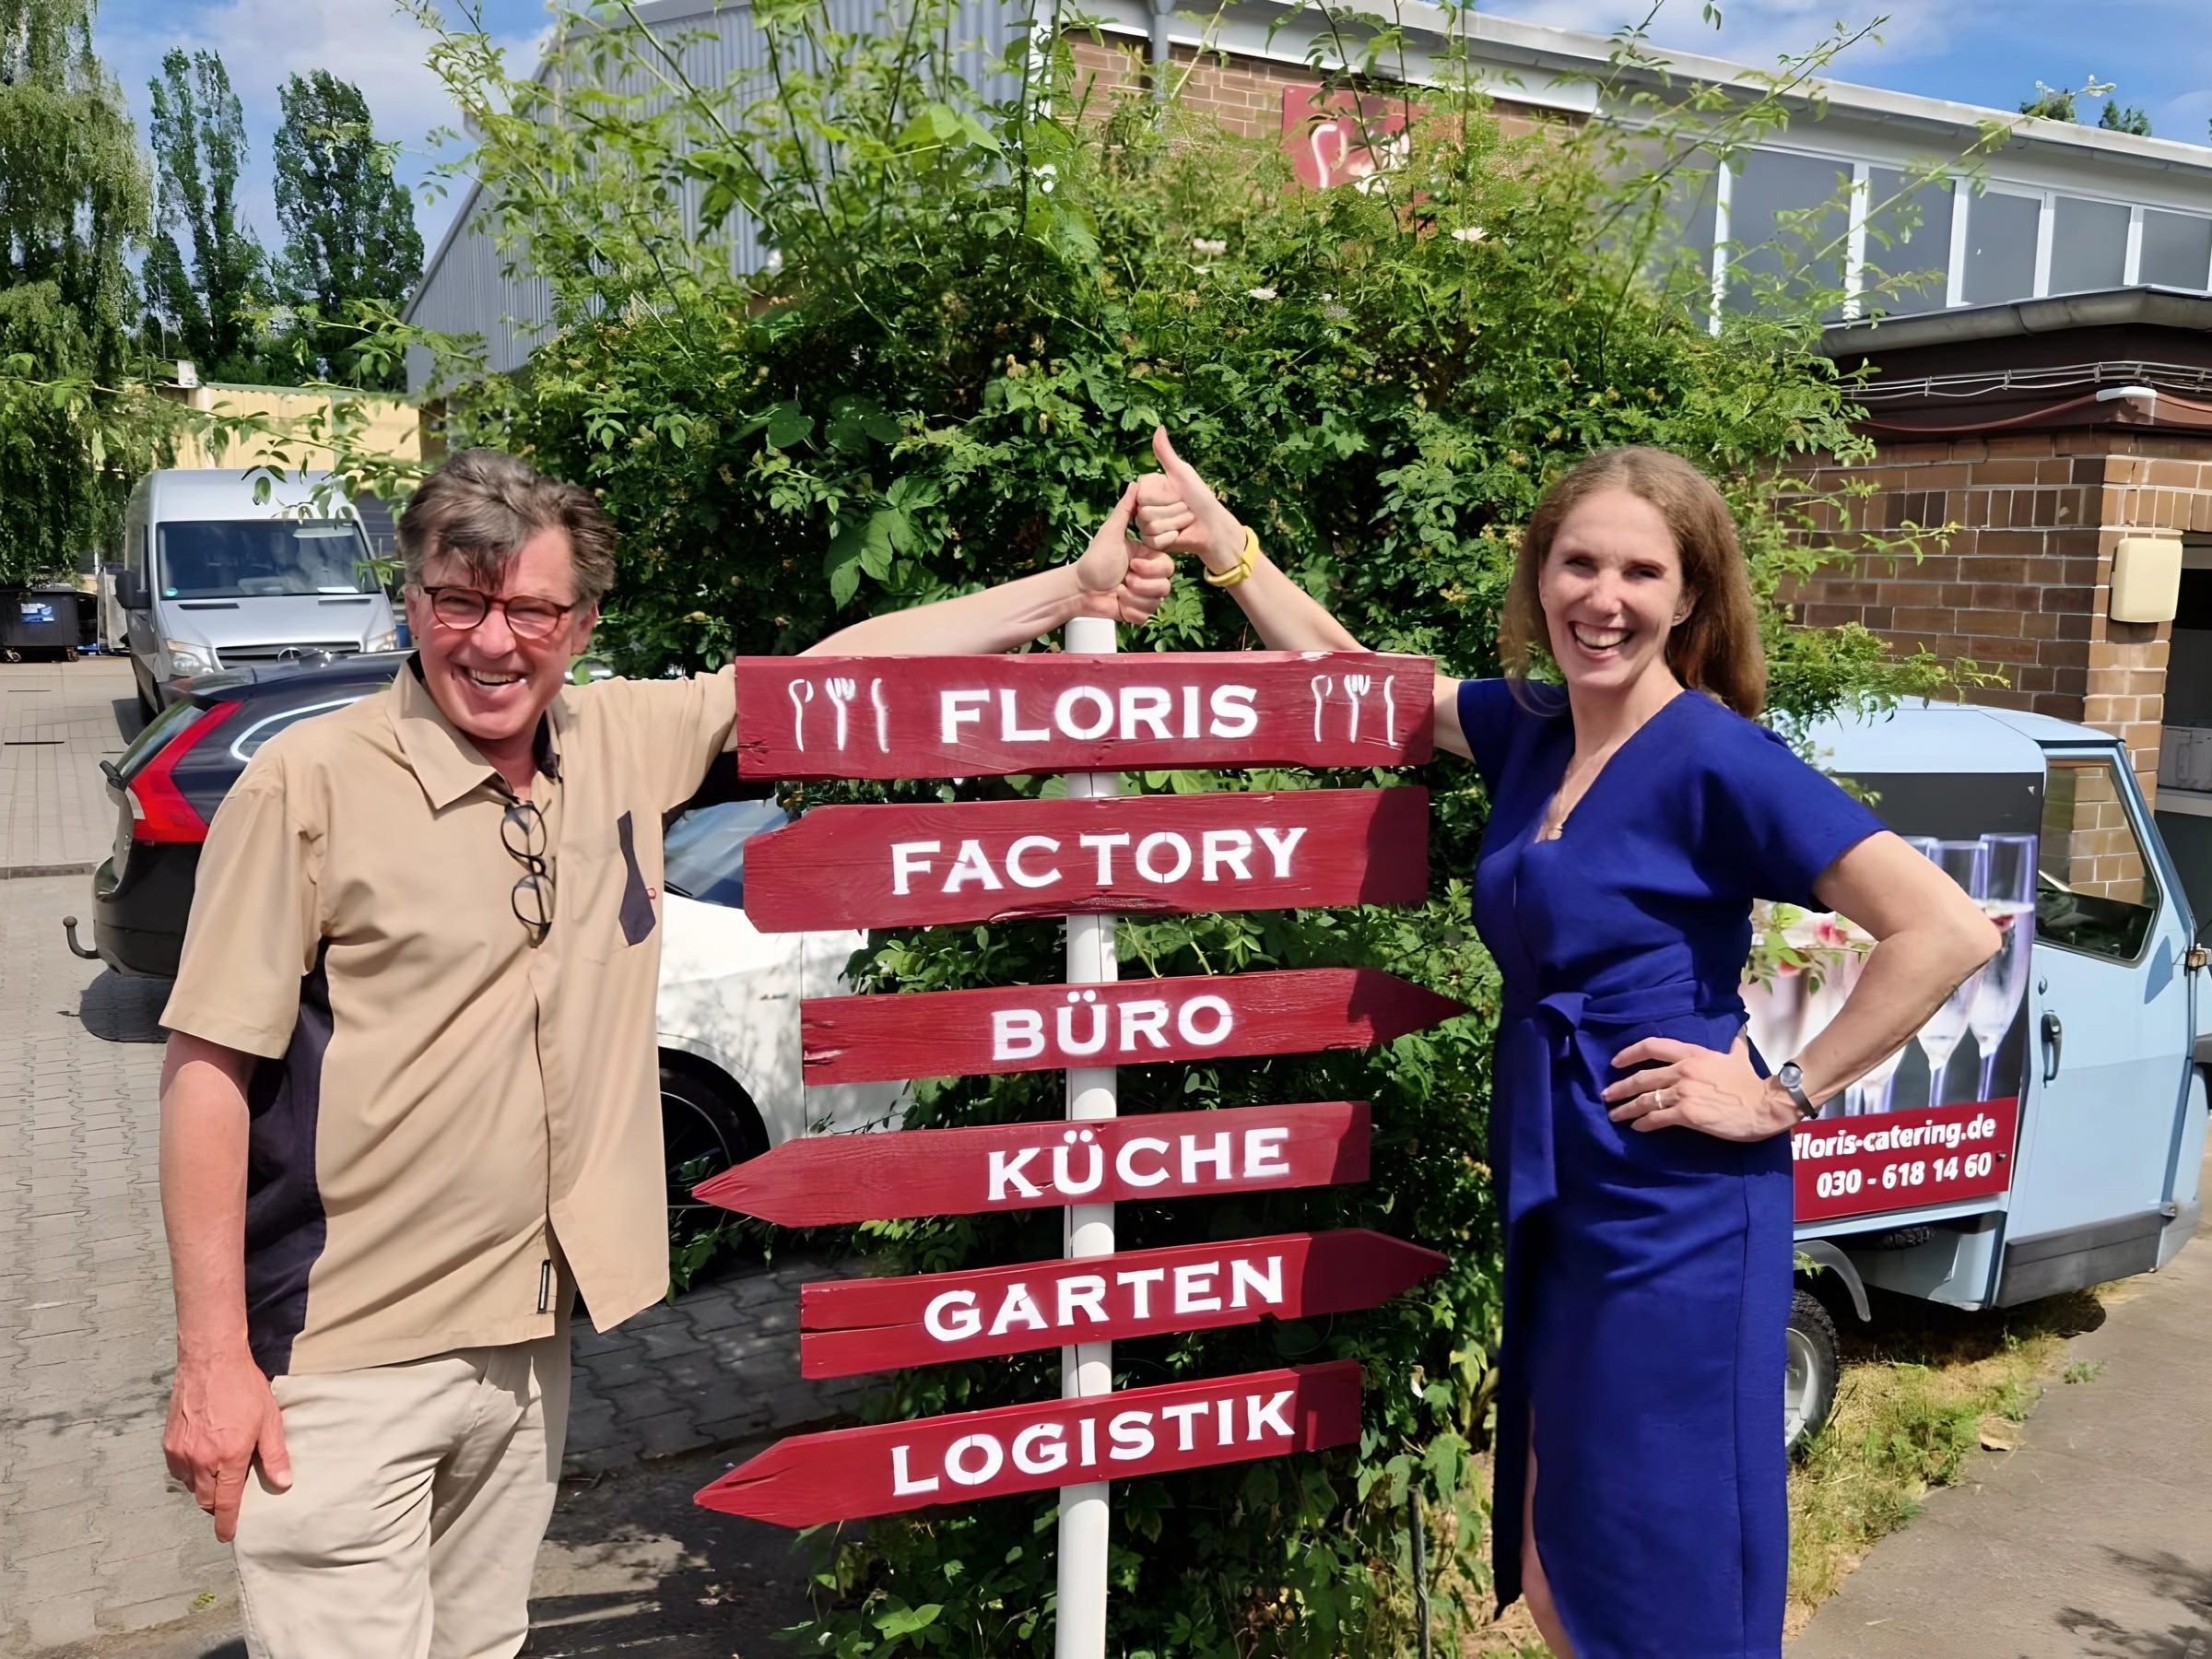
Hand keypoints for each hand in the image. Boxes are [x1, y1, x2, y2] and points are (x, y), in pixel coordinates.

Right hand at [164, 1347, 290, 1541]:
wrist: (211, 1361)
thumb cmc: (243, 1388)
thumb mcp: (269, 1420)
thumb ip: (275, 1455)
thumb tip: (283, 1483)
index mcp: (228, 1457)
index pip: (226, 1502)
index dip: (227, 1522)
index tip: (227, 1534)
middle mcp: (201, 1459)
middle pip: (205, 1499)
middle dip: (216, 1505)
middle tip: (228, 1501)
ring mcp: (181, 1451)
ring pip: (191, 1485)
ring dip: (204, 1486)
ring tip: (219, 1473)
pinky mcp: (169, 1442)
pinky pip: (178, 1470)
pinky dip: (190, 1471)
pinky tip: (203, 1458)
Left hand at [1072, 482, 1174, 624]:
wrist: (1079, 589)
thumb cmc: (1094, 560)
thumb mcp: (1111, 533)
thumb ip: (1125, 510)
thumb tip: (1136, 484)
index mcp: (1147, 559)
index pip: (1168, 567)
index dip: (1151, 569)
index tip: (1132, 566)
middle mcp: (1148, 577)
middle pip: (1165, 586)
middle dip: (1142, 585)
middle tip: (1123, 580)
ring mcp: (1143, 596)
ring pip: (1156, 603)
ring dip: (1133, 598)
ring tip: (1118, 591)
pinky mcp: (1137, 612)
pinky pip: (1145, 616)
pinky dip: (1130, 610)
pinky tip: (1118, 603)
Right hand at [1134, 427, 1246, 574]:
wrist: (1213, 527)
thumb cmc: (1200, 498)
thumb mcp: (1183, 473)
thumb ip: (1166, 453)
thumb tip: (1159, 427)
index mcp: (1150, 489)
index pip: (1141, 489)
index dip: (1162, 494)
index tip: (1176, 494)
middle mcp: (1144, 506)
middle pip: (1144, 509)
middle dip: (1171, 509)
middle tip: (1184, 509)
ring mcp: (1146, 526)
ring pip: (1149, 524)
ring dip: (1173, 522)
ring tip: (1184, 521)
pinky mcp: (1152, 543)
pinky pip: (1153, 539)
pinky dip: (1170, 537)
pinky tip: (1179, 535)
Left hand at [1602, 1034, 1797, 1141]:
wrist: (1764, 1104)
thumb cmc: (1751, 1082)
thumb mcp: (1738, 1056)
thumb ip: (1733, 1044)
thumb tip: (1738, 1034)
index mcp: (1692, 1054)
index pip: (1652, 1046)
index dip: (1629, 1053)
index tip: (1615, 1063)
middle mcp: (1683, 1070)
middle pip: (1642, 1077)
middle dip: (1620, 1088)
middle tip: (1606, 1095)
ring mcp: (1683, 1092)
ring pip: (1645, 1099)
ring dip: (1626, 1108)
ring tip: (1614, 1115)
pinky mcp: (1687, 1114)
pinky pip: (1657, 1118)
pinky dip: (1643, 1124)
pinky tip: (1636, 1128)